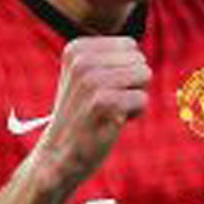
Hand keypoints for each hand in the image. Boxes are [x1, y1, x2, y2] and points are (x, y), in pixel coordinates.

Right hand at [33, 35, 149, 190]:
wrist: (58, 156)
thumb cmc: (81, 116)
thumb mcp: (86, 77)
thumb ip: (108, 58)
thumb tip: (137, 49)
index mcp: (77, 49)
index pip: (130, 46)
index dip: (125, 71)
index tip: (102, 90)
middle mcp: (82, 60)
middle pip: (139, 60)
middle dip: (132, 84)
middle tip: (107, 103)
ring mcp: (92, 81)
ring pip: (144, 76)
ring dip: (134, 98)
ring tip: (109, 112)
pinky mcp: (103, 103)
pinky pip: (142, 100)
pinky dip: (134, 114)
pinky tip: (112, 123)